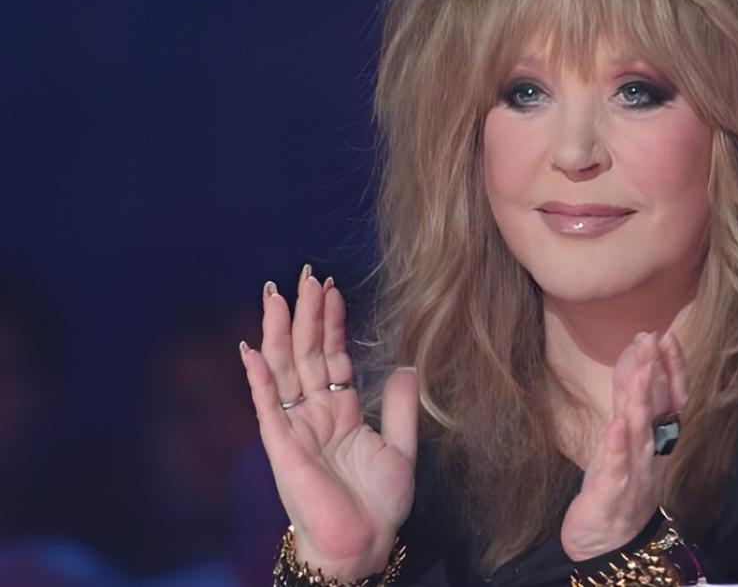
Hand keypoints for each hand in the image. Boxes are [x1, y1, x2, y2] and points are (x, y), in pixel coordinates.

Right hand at [240, 266, 417, 579]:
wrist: (362, 545)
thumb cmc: (378, 506)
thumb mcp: (400, 448)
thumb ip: (399, 407)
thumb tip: (405, 364)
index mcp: (341, 411)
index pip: (334, 355)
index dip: (333, 322)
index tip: (333, 287)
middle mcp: (314, 413)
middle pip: (306, 353)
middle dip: (306, 313)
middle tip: (305, 274)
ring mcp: (295, 427)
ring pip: (283, 369)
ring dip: (280, 331)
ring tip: (277, 294)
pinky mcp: (281, 446)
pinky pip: (266, 404)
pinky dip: (258, 375)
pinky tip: (251, 348)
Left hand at [560, 331, 688, 560]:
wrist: (610, 543)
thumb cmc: (620, 481)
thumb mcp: (625, 431)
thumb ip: (630, 394)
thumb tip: (636, 353)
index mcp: (655, 436)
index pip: (670, 395)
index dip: (671, 366)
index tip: (666, 335)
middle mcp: (650, 450)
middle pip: (658, 407)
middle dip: (657, 372)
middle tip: (654, 339)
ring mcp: (634, 471)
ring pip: (641, 432)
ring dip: (640, 400)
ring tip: (640, 371)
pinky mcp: (611, 492)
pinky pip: (617, 467)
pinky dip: (619, 447)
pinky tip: (617, 426)